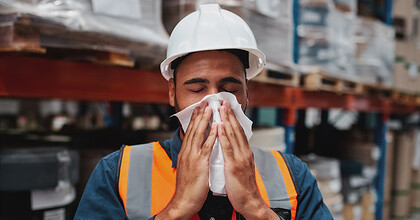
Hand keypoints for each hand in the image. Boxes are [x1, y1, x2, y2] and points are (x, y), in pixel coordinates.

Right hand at [156, 101, 217, 219]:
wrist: (183, 202)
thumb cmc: (188, 188)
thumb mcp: (189, 169)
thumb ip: (192, 158)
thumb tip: (197, 151)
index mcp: (185, 153)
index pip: (190, 132)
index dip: (195, 119)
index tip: (200, 108)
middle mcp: (187, 152)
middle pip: (193, 130)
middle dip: (199, 115)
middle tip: (204, 102)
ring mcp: (192, 157)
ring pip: (198, 134)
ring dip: (205, 120)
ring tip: (210, 108)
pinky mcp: (199, 164)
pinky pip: (206, 147)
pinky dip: (211, 136)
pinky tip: (216, 127)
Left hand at [218, 101, 278, 219]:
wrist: (250, 202)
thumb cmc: (243, 187)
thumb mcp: (241, 168)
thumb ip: (236, 157)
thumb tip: (231, 149)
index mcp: (245, 152)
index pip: (238, 131)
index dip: (233, 118)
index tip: (227, 107)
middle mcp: (244, 152)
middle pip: (236, 129)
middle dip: (229, 114)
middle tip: (223, 101)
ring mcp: (240, 158)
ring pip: (233, 134)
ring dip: (226, 119)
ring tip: (220, 107)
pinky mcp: (234, 165)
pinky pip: (228, 147)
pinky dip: (223, 135)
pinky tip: (219, 126)